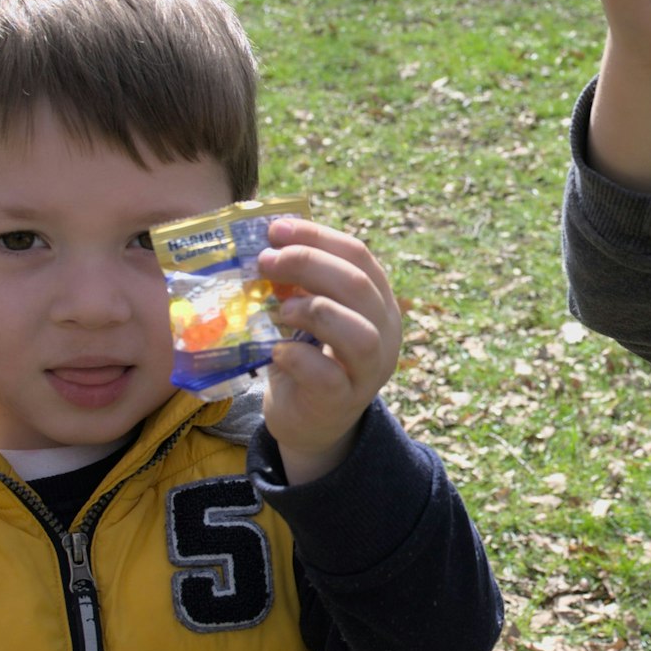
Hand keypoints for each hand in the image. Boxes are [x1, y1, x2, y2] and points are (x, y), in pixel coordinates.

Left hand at [255, 217, 401, 483]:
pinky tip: (275, 352)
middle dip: (307, 265)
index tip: (275, 230)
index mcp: (378, 301)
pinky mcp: (343, 401)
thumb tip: (266, 242)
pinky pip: (328, 375)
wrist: (311, 421)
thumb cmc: (308, 357)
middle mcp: (385, 332)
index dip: (316, 237)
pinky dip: (297, 357)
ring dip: (312, 311)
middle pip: (358, 285)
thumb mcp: (309, 313)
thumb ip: (299, 283)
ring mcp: (368, 370)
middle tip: (265, 262)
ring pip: (357, 332)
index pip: (358, 255)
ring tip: (279, 310)